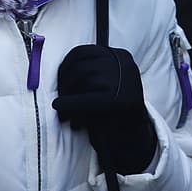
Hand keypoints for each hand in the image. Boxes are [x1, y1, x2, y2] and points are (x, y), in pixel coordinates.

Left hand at [53, 45, 156, 174]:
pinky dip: (71, 103)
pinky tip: (60, 106)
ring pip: (84, 81)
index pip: (83, 52)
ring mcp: (126, 81)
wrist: (134, 137)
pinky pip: (89, 99)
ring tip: (66, 116)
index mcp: (120, 57)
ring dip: (68, 98)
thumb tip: (58, 72)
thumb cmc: (111, 112)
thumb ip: (86, 74)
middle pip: (82, 67)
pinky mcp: (122, 100)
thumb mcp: (102, 85)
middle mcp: (124, 64)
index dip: (64, 67)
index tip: (57, 81)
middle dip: (65, 86)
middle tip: (58, 104)